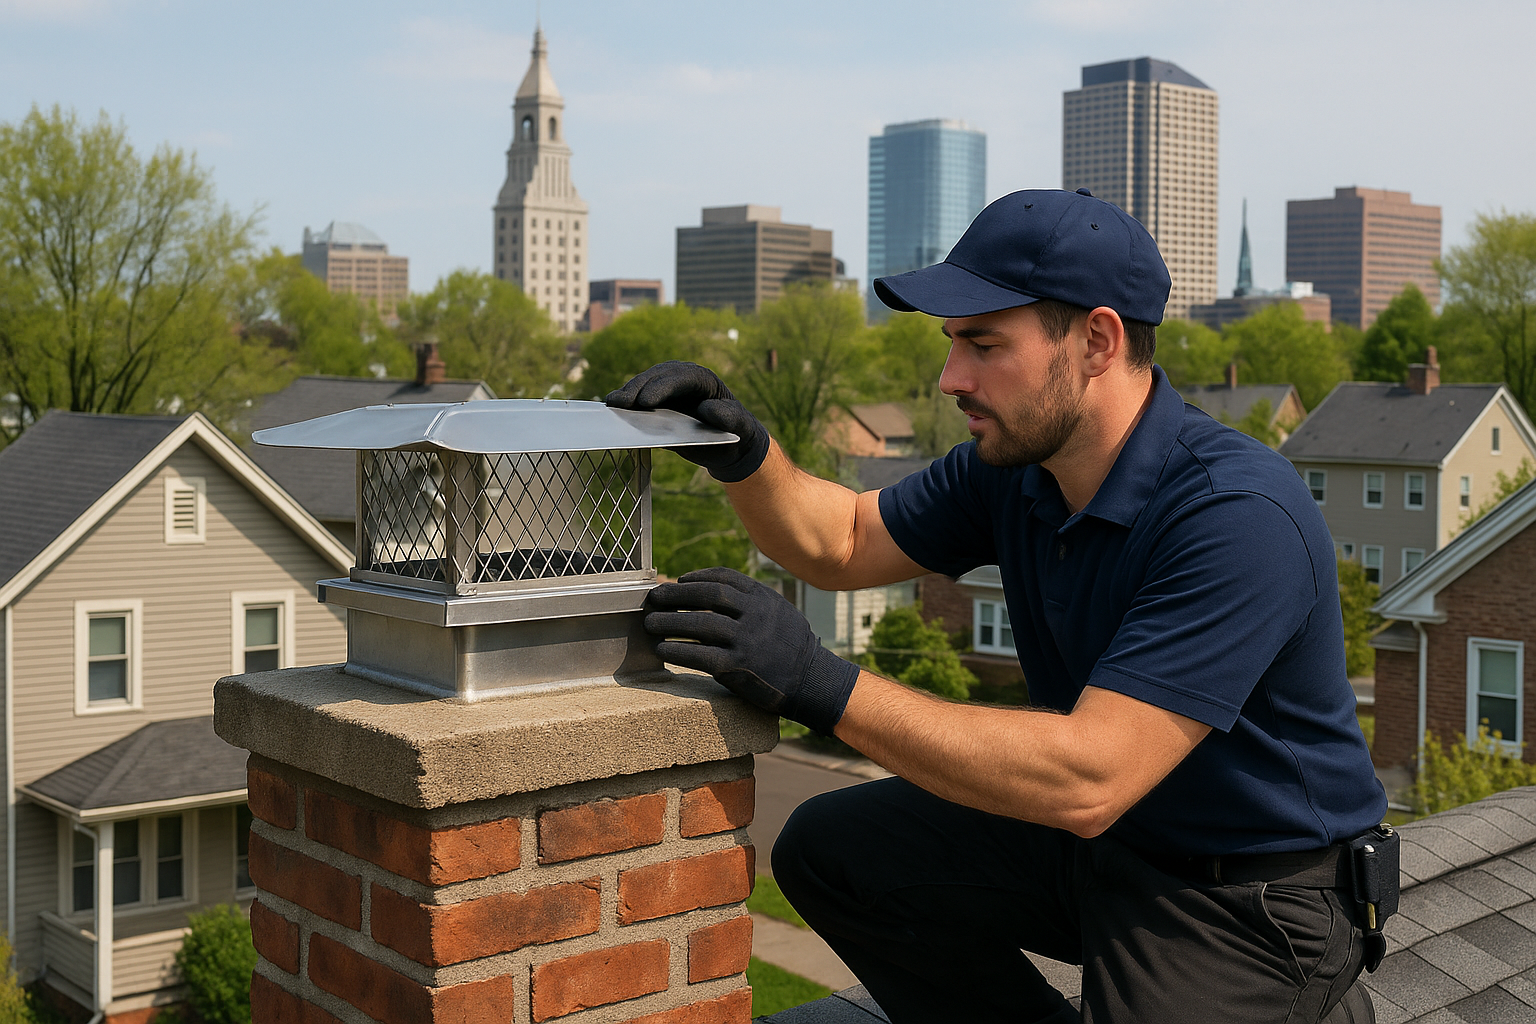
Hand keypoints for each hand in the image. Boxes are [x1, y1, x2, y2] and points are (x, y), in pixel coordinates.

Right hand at [605, 361, 770, 482]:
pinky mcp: (656, 402)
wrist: (729, 444)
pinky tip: (612, 410)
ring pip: (643, 385)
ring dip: (627, 394)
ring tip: (611, 405)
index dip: (661, 387)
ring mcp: (666, 389)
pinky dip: (626, 404)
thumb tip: (706, 408)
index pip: (679, 378)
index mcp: (702, 380)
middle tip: (619, 403)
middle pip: (656, 378)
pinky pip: (639, 399)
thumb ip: (728, 416)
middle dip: (637, 389)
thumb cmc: (736, 432)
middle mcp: (681, 379)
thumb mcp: (739, 425)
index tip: (646, 402)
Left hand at [643, 567, 859, 733]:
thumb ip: (752, 601)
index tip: (679, 579)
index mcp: (763, 598)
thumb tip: (712, 591)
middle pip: (707, 596)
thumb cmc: (791, 646)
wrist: (811, 680)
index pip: (723, 577)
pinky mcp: (738, 667)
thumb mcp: (779, 612)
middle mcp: (755, 615)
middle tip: (654, 598)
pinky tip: (662, 650)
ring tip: (650, 623)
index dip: (696, 577)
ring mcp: (746, 641)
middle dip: (676, 594)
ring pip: (699, 624)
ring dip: (669, 622)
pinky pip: (699, 655)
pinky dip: (677, 651)